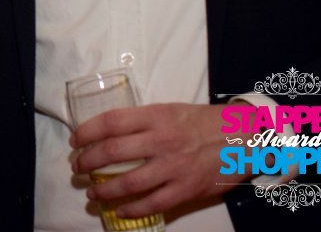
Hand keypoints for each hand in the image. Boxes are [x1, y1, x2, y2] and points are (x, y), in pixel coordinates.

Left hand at [70, 103, 232, 217]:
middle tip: (77, 168)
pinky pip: (153, 203)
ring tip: (92, 194)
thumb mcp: (171, 110)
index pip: (112, 122)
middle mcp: (163, 140)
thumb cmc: (204, 122)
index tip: (75, 140)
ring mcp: (174, 167)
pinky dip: (132, 210)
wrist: (244, 138)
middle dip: (88, 162)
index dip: (87, 132)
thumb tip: (110, 133)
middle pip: (113, 152)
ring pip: (129, 182)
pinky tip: (120, 211)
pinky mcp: (186, 189)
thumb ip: (144, 121)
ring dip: (104, 190)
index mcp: (157, 116)